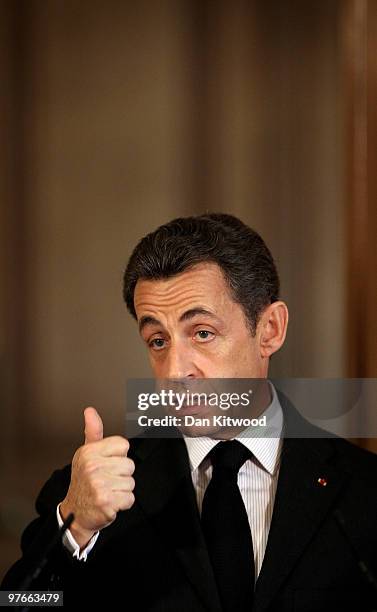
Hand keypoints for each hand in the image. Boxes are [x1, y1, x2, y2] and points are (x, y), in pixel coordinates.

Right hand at [60, 407, 134, 547]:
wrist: (75, 512)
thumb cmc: (83, 482)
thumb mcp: (85, 454)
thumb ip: (93, 431)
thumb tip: (90, 411)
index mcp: (89, 452)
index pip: (123, 444)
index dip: (118, 456)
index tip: (107, 464)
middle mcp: (92, 466)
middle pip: (129, 464)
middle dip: (121, 474)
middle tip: (106, 480)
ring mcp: (99, 484)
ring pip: (131, 482)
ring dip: (122, 490)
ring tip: (107, 491)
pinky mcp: (106, 501)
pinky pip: (130, 498)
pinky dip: (123, 503)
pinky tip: (110, 502)